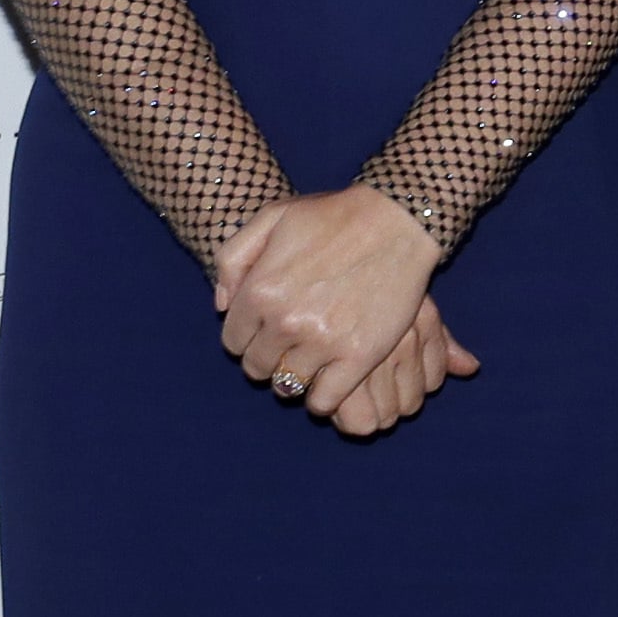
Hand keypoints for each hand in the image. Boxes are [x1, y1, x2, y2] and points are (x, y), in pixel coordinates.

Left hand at [214, 183, 477, 421]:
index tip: (266, 327)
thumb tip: (221, 306)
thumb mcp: (272, 217)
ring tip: (311, 356)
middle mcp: (286, 321)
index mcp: (261, 290)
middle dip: (268, 356)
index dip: (247, 334)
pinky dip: (322, 397)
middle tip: (290, 342)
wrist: (396, 220)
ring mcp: (323, 342)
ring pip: (287, 386)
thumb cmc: (333, 216)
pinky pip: (324, 401)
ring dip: (294, 375)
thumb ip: (233, 258)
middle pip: (257, 367)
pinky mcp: (358, 357)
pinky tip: (329, 377)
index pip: (233, 341)